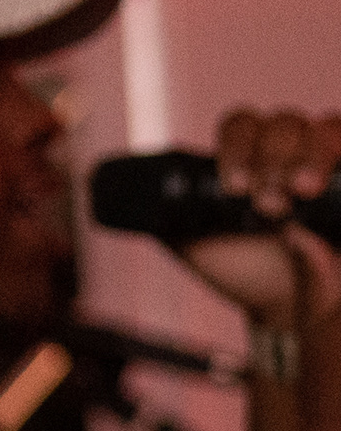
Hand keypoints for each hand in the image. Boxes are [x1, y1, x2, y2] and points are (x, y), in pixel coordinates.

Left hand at [182, 109, 340, 331]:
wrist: (286, 307)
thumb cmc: (240, 269)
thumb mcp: (193, 243)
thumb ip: (164, 217)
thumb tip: (112, 193)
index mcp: (247, 159)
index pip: (240, 125)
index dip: (236, 147)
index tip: (234, 186)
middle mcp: (286, 153)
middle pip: (281, 123)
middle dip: (270, 160)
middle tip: (267, 204)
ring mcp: (324, 163)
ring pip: (320, 127)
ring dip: (307, 157)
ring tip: (300, 193)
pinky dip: (339, 150)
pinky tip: (326, 182)